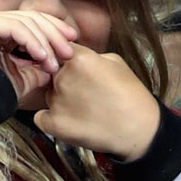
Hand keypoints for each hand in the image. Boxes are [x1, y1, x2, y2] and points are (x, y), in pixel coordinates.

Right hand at [0, 2, 77, 116]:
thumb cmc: (0, 93)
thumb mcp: (28, 76)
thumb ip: (42, 64)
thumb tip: (60, 57)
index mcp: (4, 31)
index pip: (33, 21)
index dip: (55, 28)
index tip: (73, 41)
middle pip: (32, 17)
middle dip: (54, 34)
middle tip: (69, 52)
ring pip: (26, 21)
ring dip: (45, 42)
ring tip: (54, 64)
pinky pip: (16, 27)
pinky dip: (33, 42)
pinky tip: (42, 57)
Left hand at [37, 41, 162, 164]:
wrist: (139, 129)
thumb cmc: (132, 96)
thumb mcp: (115, 62)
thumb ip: (90, 56)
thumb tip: (76, 56)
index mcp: (78, 58)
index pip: (60, 51)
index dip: (66, 60)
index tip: (76, 71)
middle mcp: (63, 77)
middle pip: (52, 73)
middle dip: (63, 81)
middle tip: (83, 94)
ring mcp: (57, 101)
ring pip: (47, 95)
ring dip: (58, 100)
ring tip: (82, 110)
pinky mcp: (54, 124)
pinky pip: (40, 118)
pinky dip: (49, 120)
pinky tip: (67, 122)